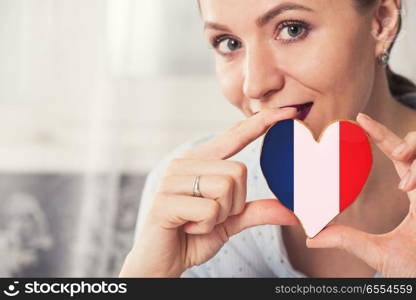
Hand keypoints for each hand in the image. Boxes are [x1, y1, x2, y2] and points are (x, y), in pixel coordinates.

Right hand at [119, 107, 299, 276]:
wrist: (161, 262)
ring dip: (219, 216)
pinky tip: (187, 228)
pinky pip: (209, 211)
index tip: (289, 110)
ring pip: (225, 189)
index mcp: (199, 161)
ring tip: (197, 221)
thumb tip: (290, 211)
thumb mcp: (230, 222)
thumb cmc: (193, 236)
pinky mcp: (164, 201)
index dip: (261, 123)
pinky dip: (205, 227)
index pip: (234, 136)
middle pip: (238, 172)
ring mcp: (171, 180)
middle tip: (211, 216)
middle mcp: (184, 163)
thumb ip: (255, 211)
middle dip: (233, 203)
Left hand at [306, 113, 415, 276]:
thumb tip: (310, 237)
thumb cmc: (411, 273)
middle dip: (407, 140)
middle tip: (395, 153)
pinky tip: (410, 189)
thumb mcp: (374, 252)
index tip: (360, 118)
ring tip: (403, 176)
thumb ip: (345, 239)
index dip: (381, 134)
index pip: (399, 156)